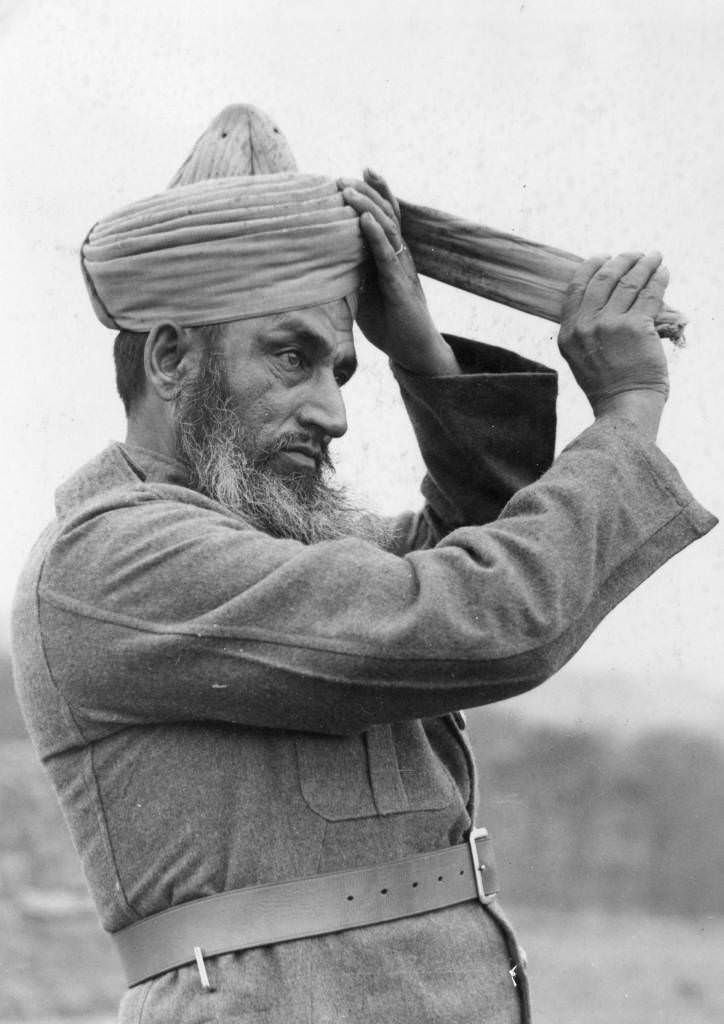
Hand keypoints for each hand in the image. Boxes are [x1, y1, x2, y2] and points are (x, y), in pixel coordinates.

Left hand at [338, 169, 459, 375]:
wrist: (414, 351)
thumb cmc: (390, 325)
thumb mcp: (365, 296)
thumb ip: (354, 277)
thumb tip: (329, 266)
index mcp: (391, 258)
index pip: (383, 219)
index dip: (372, 196)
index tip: (351, 177)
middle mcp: (399, 258)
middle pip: (386, 216)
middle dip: (367, 193)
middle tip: (343, 177)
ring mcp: (402, 269)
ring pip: (387, 229)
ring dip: (367, 207)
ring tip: (348, 190)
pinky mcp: (400, 285)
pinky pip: (387, 255)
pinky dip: (375, 235)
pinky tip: (364, 220)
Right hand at [558, 252, 669, 437]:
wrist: (623, 406)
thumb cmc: (607, 386)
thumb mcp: (580, 358)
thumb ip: (584, 331)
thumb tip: (602, 301)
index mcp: (568, 333)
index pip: (577, 287)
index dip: (592, 266)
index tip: (605, 257)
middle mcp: (585, 326)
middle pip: (604, 278)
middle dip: (622, 260)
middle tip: (635, 254)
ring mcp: (610, 325)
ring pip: (629, 282)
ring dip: (644, 264)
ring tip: (654, 256)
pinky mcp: (635, 327)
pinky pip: (649, 294)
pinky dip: (659, 279)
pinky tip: (663, 272)